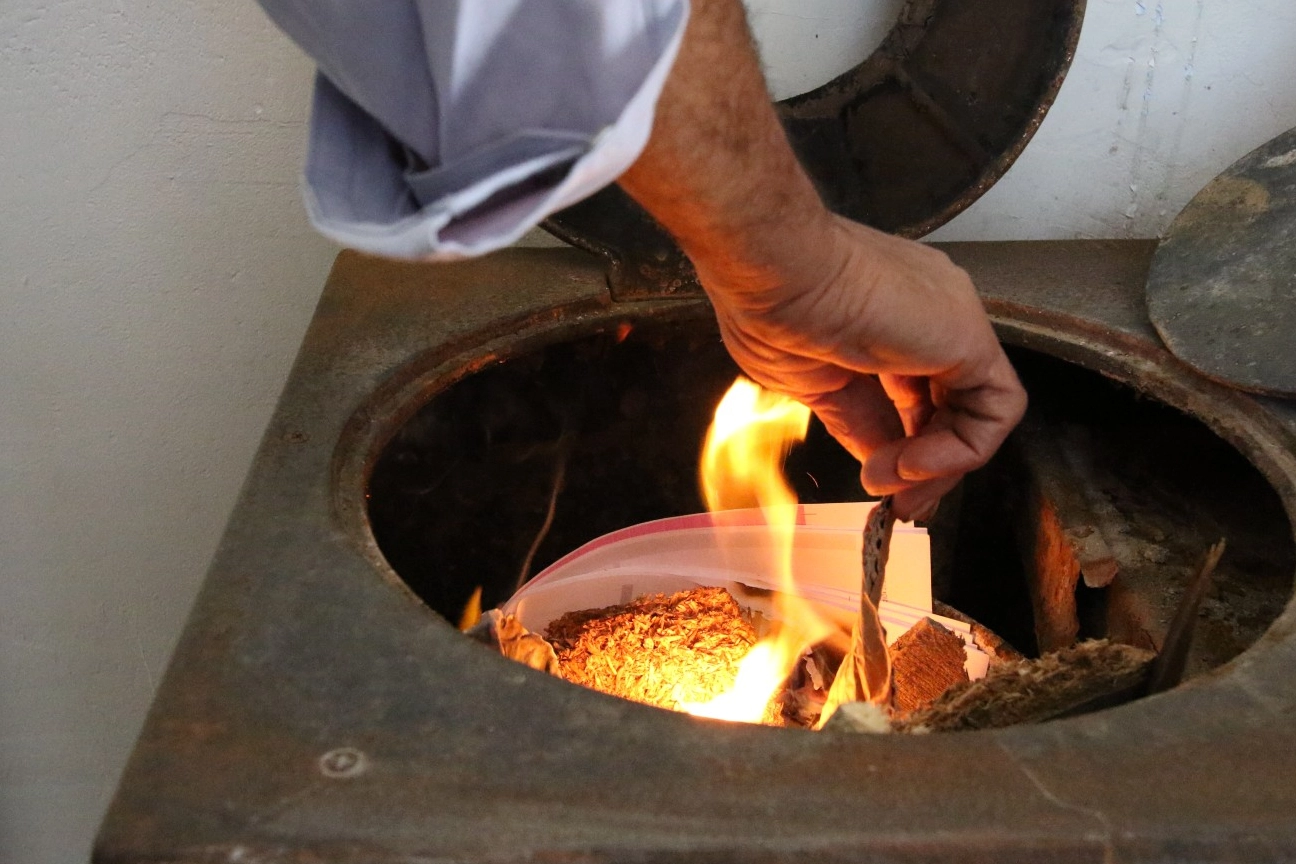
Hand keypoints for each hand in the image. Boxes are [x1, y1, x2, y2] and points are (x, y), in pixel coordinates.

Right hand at [615, 0, 1025, 519]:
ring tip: (894, 486)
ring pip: (976, 412)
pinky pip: (994, 409)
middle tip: (900, 508)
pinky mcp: (968, 336)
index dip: (903, 447)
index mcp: (885, 318)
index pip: (915, 396)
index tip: (879, 486)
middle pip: (949, 406)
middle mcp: (927, 316)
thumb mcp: (813, 382)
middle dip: (928, 467)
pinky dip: (960, 450)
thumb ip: (855, 420)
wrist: (770, 268)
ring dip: (939, 466)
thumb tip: (876, 462)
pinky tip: (912, 462)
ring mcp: (951, 322)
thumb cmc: (769, 306)